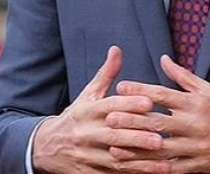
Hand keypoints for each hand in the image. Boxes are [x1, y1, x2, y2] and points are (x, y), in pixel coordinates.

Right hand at [32, 45, 165, 173]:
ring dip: (140, 161)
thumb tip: (117, 49)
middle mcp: (86, 132)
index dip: (129, 104)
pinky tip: (150, 173)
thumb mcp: (88, 94)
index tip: (149, 102)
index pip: (110, 106)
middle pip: (113, 135)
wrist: (46, 146)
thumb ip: (106, 74)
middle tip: (161, 137)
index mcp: (87, 110)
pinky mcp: (87, 173)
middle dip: (137, 137)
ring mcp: (86, 155)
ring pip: (115, 159)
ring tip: (163, 160)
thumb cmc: (76, 116)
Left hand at [108, 54, 209, 173]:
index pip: (163, 95)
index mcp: (195, 102)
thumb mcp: (208, 89)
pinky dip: (154, 168)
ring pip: (161, 148)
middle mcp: (194, 124)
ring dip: (136, 147)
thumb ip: (182, 75)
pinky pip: (172, 168)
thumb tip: (163, 59)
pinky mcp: (198, 165)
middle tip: (110, 117)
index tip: (121, 87)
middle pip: (158, 121)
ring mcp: (195, 147)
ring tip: (115, 146)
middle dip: (132, 120)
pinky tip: (137, 167)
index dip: (140, 91)